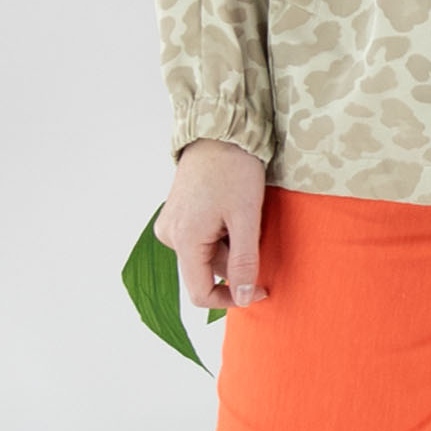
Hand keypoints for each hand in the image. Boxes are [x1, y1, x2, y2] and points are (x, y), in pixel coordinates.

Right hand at [155, 139, 268, 307]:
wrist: (218, 131)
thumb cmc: (233, 169)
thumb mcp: (246, 218)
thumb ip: (244, 262)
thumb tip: (242, 300)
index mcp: (184, 240)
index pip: (201, 293)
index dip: (232, 299)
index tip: (259, 288)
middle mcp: (170, 235)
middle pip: (207, 270)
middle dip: (235, 260)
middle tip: (254, 231)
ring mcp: (171, 224)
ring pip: (206, 254)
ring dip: (229, 245)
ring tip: (241, 215)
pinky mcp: (177, 214)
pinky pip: (201, 238)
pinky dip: (221, 234)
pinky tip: (230, 211)